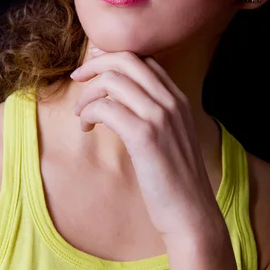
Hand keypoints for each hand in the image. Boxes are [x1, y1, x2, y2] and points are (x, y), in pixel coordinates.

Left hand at [70, 49, 220, 245]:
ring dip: (88, 94)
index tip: (94, 65)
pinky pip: (106, 108)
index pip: (144, 59)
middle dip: (96, 64)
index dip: (114, 57)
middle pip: (127, 60)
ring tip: (82, 115)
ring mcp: (160, 116)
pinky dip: (89, 113)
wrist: (192, 212)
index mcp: (178, 98)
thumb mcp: (171, 137)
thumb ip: (154, 113)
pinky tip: (87, 128)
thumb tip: (120, 99)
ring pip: (113, 80)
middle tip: (78, 78)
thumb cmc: (175, 179)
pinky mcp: (145, 136)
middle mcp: (171, 101)